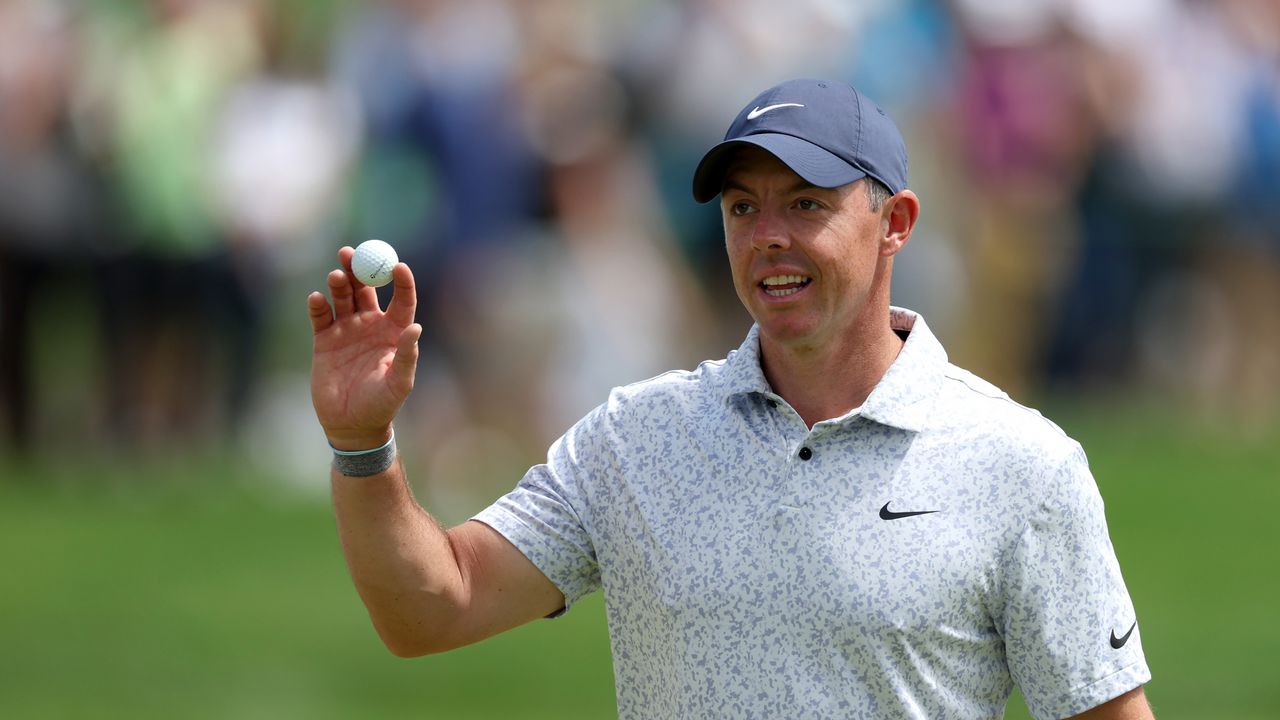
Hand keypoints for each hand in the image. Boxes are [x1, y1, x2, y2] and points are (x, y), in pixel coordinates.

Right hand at [308, 246, 421, 450]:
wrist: (351, 424)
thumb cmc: (382, 404)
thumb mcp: (399, 382)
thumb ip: (406, 356)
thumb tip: (416, 328)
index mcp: (394, 331)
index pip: (401, 299)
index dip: (401, 281)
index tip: (398, 265)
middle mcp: (371, 324)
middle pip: (366, 288)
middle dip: (360, 269)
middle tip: (351, 253)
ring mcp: (347, 330)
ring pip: (343, 297)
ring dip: (339, 283)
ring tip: (336, 276)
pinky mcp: (324, 340)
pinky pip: (320, 316)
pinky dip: (318, 305)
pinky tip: (317, 300)